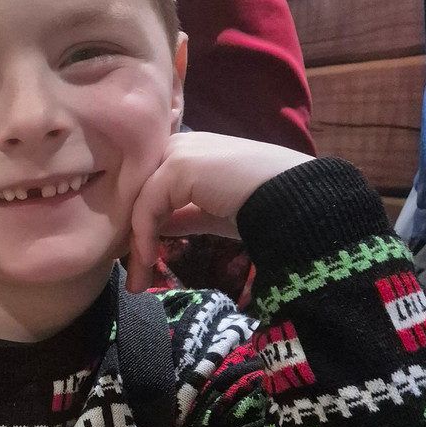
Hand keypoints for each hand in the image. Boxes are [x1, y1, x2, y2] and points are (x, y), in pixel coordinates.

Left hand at [126, 131, 314, 291]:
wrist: (294, 201)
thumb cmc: (262, 207)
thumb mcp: (210, 213)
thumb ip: (179, 216)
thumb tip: (151, 232)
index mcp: (189, 152)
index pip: (147, 188)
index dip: (138, 224)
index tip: (139, 261)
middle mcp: (180, 145)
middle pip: (137, 194)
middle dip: (130, 237)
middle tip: (133, 277)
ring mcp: (178, 152)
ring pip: (138, 202)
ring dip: (136, 246)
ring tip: (138, 281)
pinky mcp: (179, 165)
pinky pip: (147, 207)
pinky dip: (144, 238)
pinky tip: (150, 263)